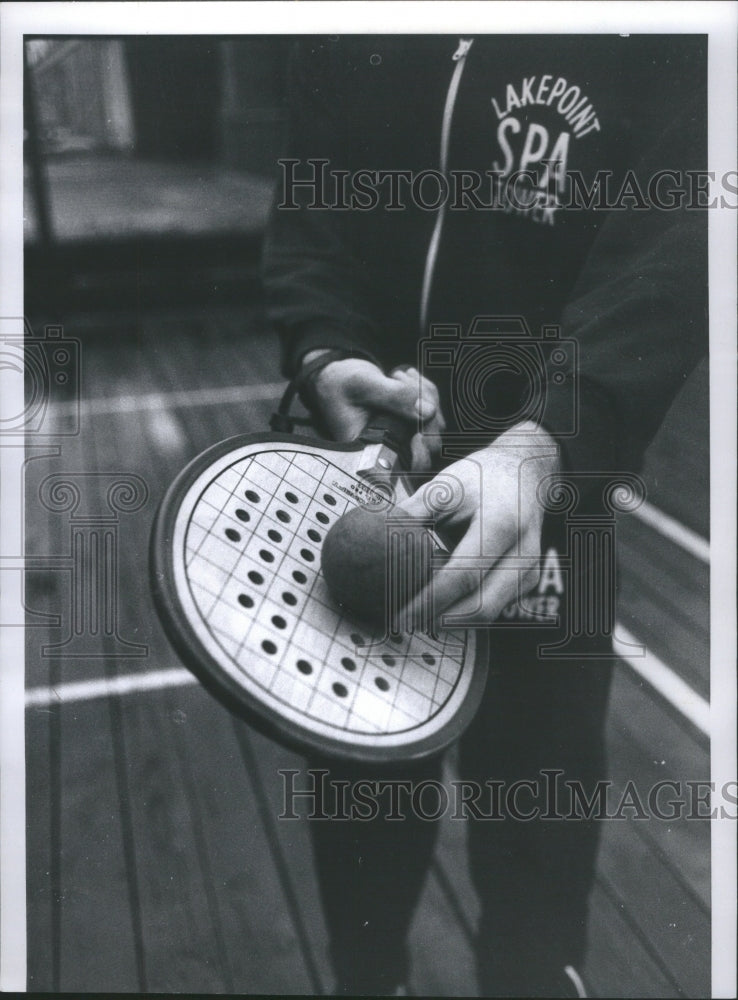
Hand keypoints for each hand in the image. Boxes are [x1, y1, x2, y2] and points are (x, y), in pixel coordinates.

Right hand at [302, 351, 445, 470]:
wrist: (337, 375)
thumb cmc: (340, 383)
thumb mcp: (362, 385)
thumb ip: (393, 396)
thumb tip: (428, 411)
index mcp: (371, 452)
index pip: (406, 468)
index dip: (421, 452)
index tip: (417, 425)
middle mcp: (390, 449)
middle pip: (429, 446)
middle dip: (424, 409)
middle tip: (403, 381)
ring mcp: (403, 437)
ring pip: (434, 425)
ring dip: (425, 394)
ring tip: (398, 376)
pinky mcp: (411, 424)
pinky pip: (433, 411)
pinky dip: (425, 390)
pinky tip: (404, 376)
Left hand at [397, 422, 559, 626]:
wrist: (523, 472)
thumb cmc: (480, 478)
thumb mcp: (445, 485)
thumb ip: (412, 515)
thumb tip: (373, 542)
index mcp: (503, 523)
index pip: (464, 575)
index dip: (431, 601)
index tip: (400, 614)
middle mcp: (523, 552)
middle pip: (482, 606)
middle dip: (439, 620)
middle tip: (403, 622)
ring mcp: (530, 570)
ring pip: (488, 612)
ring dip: (450, 619)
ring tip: (415, 614)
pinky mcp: (528, 582)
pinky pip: (493, 606)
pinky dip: (463, 610)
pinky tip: (437, 604)